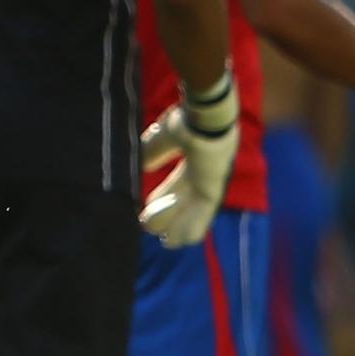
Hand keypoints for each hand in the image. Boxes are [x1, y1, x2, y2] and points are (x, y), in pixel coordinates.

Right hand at [138, 71, 240, 246]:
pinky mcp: (213, 188)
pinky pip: (202, 215)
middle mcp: (205, 172)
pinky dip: (190, 228)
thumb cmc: (187, 119)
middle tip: (149, 227)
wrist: (206, 114)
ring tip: (166, 241)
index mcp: (196, 157)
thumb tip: (141, 166)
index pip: (179, 184)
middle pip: (185, 200)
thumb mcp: (163, 136)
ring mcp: (211, 181)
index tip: (146, 208)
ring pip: (194, 211)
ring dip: (178, 226)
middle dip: (168, 215)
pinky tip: (179, 241)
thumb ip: (154, 151)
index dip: (163, 197)